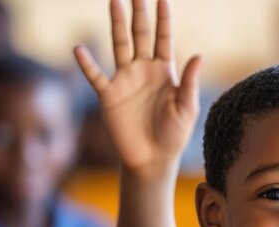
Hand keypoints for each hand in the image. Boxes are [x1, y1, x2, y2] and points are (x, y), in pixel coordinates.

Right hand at [74, 0, 200, 177]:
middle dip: (139, 12)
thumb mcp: (186, 108)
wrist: (152, 159)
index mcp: (165, 71)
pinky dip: (86, 64)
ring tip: (114, 1)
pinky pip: (95, 75)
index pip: (165, 38)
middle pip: (141, 34)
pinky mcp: (109, 95)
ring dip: (116, 24)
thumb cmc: (173, 135)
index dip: (164, 19)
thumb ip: (190, 82)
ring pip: (119, 45)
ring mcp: (125, 80)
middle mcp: (144, 70)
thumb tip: (200, 56)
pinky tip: (78, 49)